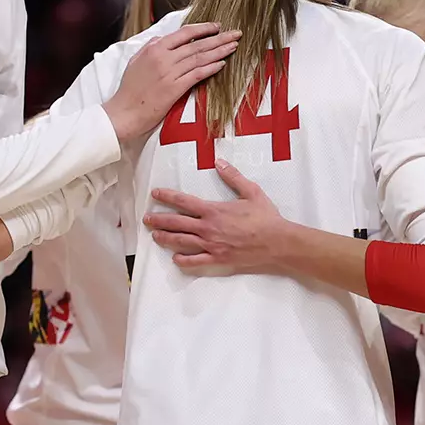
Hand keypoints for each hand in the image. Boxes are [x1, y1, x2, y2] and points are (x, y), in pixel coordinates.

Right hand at [102, 22, 241, 140]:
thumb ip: (149, 47)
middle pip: (197, 44)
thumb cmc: (129, 90)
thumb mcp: (135, 61)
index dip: (203, 29)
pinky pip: (197, 75)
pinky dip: (211, 68)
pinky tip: (222, 64)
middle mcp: (163, 57)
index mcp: (154, 48)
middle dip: (219, 38)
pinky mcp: (174, 89)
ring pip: (200, 58)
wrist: (124, 112)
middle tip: (235, 33)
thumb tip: (162, 38)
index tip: (217, 27)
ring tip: (234, 46)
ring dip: (219, 51)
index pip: (184, 33)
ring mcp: (169, 73)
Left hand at [144, 160, 287, 271]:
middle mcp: (208, 228)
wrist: (277, 242)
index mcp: (214, 210)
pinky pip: (196, 261)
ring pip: (181, 242)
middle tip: (147, 218)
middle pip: (176, 223)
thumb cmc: (266, 217)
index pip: (183, 201)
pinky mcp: (218, 259)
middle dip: (159, 219)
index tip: (155, 194)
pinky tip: (175, 259)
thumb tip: (219, 162)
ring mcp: (211, 245)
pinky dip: (183, 261)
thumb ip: (233, 177)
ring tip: (154, 235)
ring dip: (165, 238)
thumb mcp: (251, 191)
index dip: (167, 196)